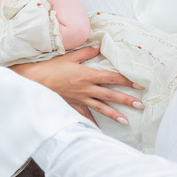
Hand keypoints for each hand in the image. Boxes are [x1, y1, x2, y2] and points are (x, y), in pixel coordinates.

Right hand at [9, 48, 142, 122]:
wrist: (34, 81)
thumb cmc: (50, 68)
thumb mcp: (69, 57)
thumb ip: (86, 52)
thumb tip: (99, 46)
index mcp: (87, 75)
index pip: (112, 78)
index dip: (126, 80)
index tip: (138, 84)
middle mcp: (86, 89)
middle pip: (110, 95)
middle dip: (126, 100)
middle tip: (141, 104)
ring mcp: (80, 100)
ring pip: (100, 108)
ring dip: (114, 114)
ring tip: (126, 121)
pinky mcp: (72, 106)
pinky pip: (84, 116)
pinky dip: (91, 124)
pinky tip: (98, 131)